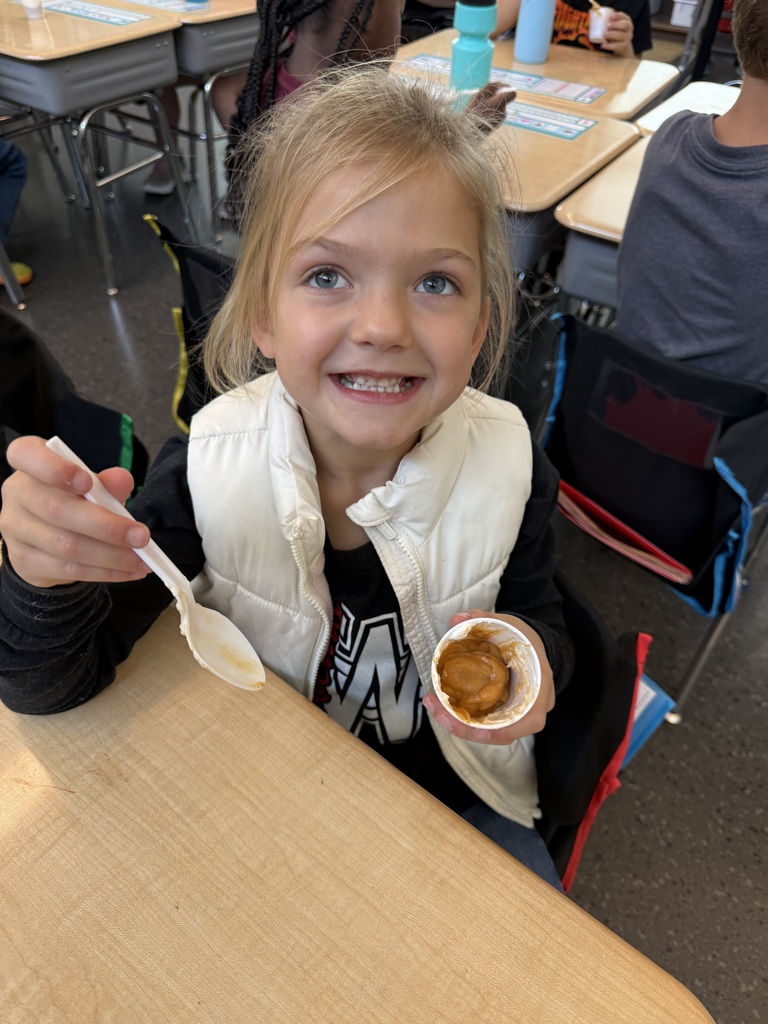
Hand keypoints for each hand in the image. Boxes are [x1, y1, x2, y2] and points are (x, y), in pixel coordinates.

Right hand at [0, 436, 150, 588]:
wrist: (45, 540)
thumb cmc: (72, 500)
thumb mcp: (90, 486)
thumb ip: (106, 483)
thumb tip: (123, 479)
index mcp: (28, 462)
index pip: (26, 455)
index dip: (55, 468)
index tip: (87, 482)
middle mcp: (16, 494)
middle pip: (58, 510)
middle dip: (107, 526)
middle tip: (141, 537)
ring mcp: (15, 530)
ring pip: (66, 546)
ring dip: (112, 556)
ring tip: (142, 560)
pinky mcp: (24, 560)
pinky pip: (69, 569)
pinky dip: (105, 571)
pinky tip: (128, 571)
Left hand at [423, 609, 554, 745]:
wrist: (533, 645)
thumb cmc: (524, 638)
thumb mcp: (508, 624)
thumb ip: (483, 619)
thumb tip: (456, 619)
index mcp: (540, 686)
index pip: (529, 719)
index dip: (503, 730)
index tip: (477, 731)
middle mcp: (534, 707)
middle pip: (502, 731)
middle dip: (467, 728)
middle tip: (438, 711)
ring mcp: (520, 714)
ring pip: (492, 730)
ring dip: (461, 725)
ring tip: (435, 708)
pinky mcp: (506, 714)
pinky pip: (487, 724)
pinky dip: (467, 719)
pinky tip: (445, 708)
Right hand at [467, 84, 515, 131]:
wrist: (469, 131)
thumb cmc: (473, 111)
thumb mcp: (480, 94)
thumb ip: (493, 86)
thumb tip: (501, 84)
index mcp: (502, 103)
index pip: (512, 93)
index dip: (506, 89)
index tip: (498, 90)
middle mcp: (504, 111)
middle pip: (503, 100)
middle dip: (496, 98)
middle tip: (483, 100)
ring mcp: (500, 120)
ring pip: (498, 108)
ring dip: (492, 106)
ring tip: (480, 109)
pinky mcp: (496, 126)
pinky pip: (495, 115)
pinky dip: (490, 113)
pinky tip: (481, 116)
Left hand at [600, 11, 634, 57]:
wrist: (622, 46)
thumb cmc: (616, 32)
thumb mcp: (614, 26)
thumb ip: (609, 21)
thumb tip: (595, 16)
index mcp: (626, 21)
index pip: (623, 16)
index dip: (617, 16)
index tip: (610, 16)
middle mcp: (629, 29)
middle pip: (625, 25)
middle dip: (616, 24)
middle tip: (607, 25)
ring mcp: (627, 38)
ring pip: (621, 36)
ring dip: (613, 34)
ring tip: (605, 34)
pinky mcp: (624, 46)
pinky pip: (617, 46)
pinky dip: (609, 46)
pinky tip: (603, 45)